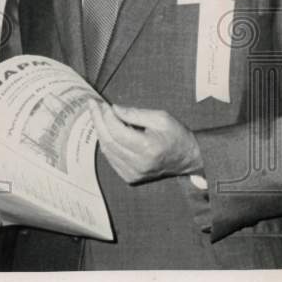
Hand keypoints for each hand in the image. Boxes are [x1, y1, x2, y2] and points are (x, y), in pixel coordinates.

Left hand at [88, 100, 203, 184]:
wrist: (188, 158)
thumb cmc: (176, 135)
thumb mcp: (160, 117)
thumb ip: (135, 113)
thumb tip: (113, 109)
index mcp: (148, 148)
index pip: (117, 131)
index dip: (107, 116)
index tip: (103, 104)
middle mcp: (139, 164)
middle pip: (108, 141)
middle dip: (98, 120)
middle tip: (93, 105)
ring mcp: (134, 174)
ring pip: (107, 150)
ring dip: (100, 131)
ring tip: (99, 115)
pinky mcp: (131, 178)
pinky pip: (111, 158)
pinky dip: (107, 143)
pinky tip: (107, 131)